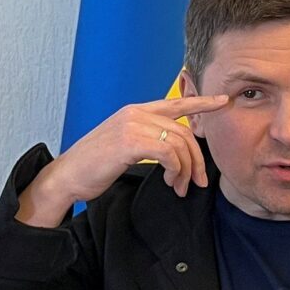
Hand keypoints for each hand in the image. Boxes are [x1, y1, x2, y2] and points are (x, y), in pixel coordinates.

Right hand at [15, 94, 228, 227]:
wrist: (67, 176)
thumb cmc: (93, 166)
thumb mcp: (124, 146)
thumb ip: (147, 140)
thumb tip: (174, 152)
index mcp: (135, 111)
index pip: (176, 102)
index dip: (202, 102)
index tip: (223, 101)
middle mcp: (135, 113)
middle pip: (183, 131)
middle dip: (197, 159)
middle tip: (199, 181)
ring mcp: (132, 125)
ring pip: (178, 143)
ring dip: (186, 170)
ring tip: (180, 187)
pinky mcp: (129, 141)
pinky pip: (168, 153)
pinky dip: (176, 170)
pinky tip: (170, 181)